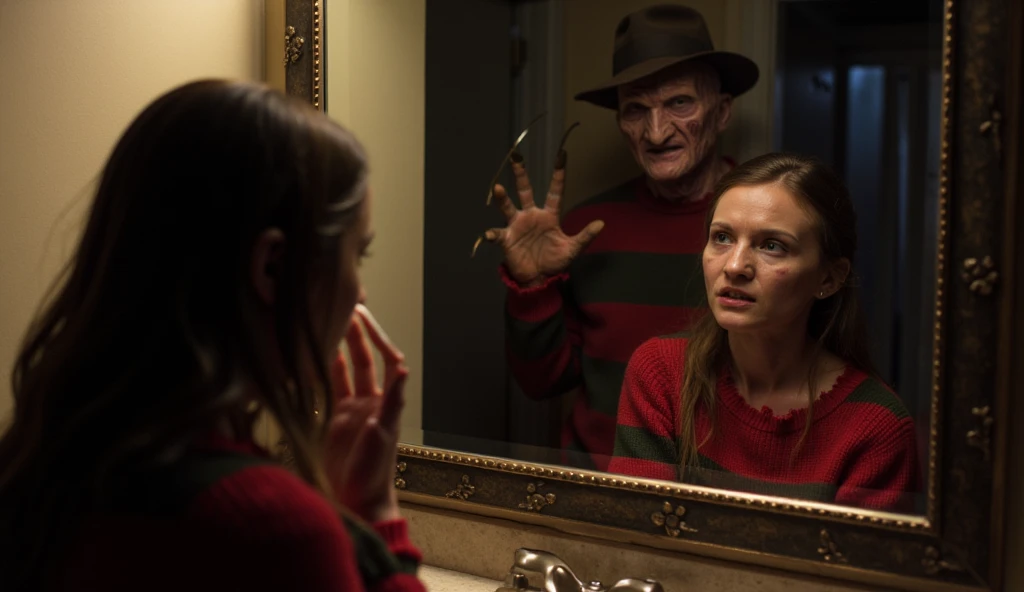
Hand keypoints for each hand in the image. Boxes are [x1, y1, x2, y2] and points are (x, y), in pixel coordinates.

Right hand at [324, 305, 407, 523]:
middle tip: (345, 309)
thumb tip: (404, 370)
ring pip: (345, 370)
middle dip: (356, 335)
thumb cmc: (375, 471)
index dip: (376, 338)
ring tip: (328, 324)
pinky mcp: (334, 420)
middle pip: (363, 360)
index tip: (363, 317)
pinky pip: (329, 389)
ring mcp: (351, 409)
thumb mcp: (384, 435)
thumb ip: (391, 402)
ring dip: (338, 349)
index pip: (385, 360)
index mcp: (384, 401)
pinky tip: (312, 356)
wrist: (358, 499)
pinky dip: (322, 372)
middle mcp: (369, 400)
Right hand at [486, 153, 603, 285]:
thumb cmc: (554, 260)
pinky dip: (492, 234)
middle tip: (516, 157)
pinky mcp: (507, 238)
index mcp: (549, 215)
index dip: (558, 176)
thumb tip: (601, 224)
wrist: (539, 278)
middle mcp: (531, 216)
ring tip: (498, 188)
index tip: (561, 156)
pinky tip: (490, 235)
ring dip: (502, 198)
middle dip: (521, 175)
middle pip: (525, 191)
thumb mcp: (572, 249)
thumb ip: (585, 236)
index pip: (554, 192)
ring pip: (508, 207)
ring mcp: (517, 226)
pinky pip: (498, 234)